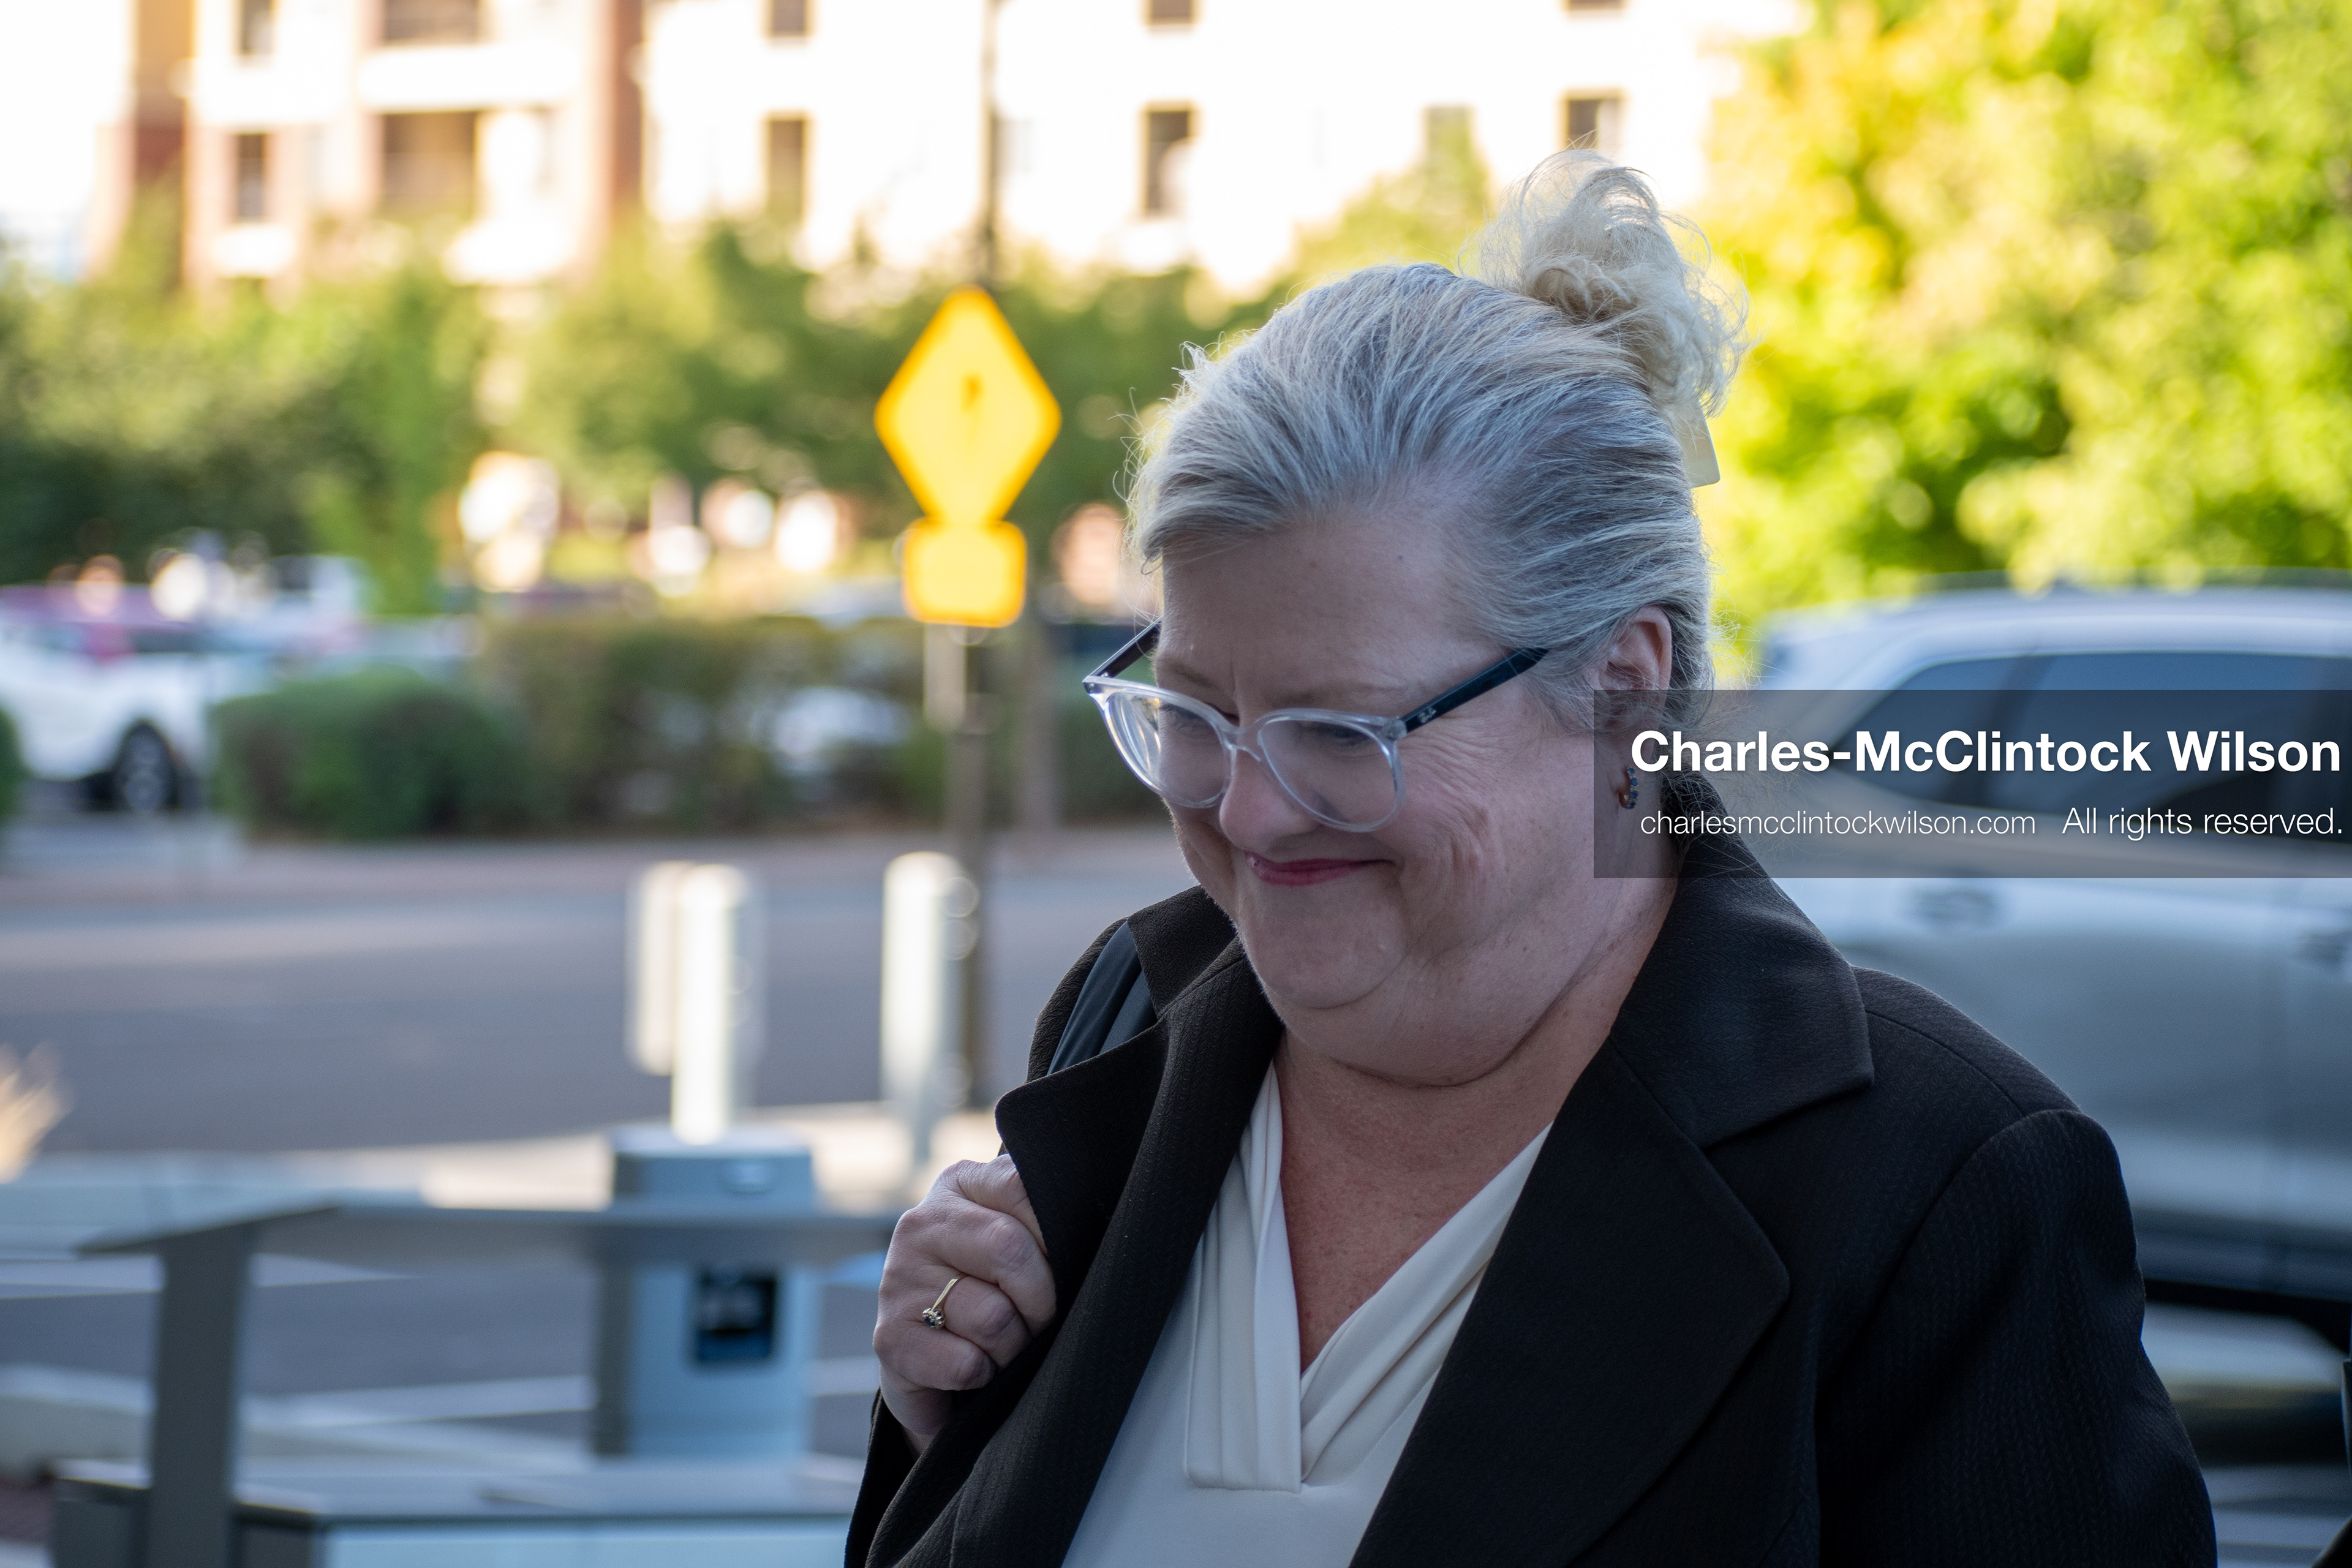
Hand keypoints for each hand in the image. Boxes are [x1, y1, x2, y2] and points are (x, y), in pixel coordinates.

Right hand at [874, 1155, 1056, 1451]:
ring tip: (1003, 1346)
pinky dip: (983, 1376)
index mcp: (960, 1185)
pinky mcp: (889, 1338)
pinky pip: (965, 1364)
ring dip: (1014, 1347)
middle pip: (1009, 1250)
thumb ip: (1044, 1219)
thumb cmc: (994, 1291)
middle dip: (1041, 1301)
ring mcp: (898, 1279)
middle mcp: (922, 1224)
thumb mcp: (1017, 1239)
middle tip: (1039, 1321)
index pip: (1021, 1188)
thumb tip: (1104, 1231)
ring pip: (993, 1317)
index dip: (1055, 1235)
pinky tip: (974, 1368)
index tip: (1060, 1265)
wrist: (932, 1360)